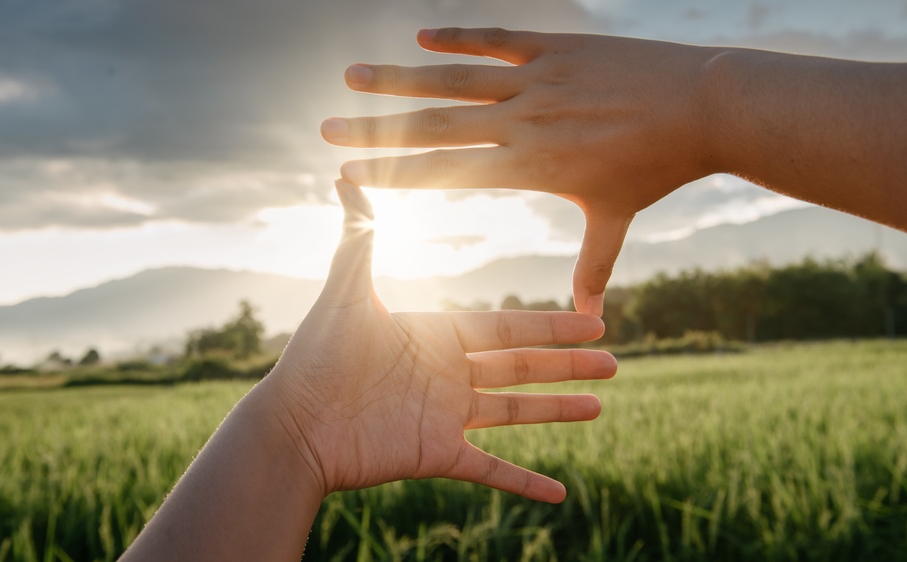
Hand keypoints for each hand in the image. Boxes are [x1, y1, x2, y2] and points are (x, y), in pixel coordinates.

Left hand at [259, 179, 616, 502]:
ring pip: (516, 413)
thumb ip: (359, 238)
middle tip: (613, 361)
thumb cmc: (315, 357)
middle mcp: (447, 375)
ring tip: (600, 406)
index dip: (550, 324)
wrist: (292, 426)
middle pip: (521, 366)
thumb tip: (345, 180)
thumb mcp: (345, 293)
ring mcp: (445, 417)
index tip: (591, 318)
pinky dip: (525, 483)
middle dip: (568, 363)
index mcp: (435, 336)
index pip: (506, 326)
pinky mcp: (437, 456)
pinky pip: (492, 471)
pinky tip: (560, 495)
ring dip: (558, 411)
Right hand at [321, 28, 718, 313]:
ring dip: (399, 77)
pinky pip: (496, 39)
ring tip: (352, 75)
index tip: (348, 172)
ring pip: (454, 78)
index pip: (446, 171)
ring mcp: (536, 79)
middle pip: (433, 126)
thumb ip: (594, 264)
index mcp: (528, 166)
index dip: (393, 173)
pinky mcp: (555, 47)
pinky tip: (421, 37)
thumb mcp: (616, 216)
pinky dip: (457, 38)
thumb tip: (590, 314)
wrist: (702, 105)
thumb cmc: (657, 167)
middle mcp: (522, 121)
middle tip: (326, 125)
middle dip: (375, 127)